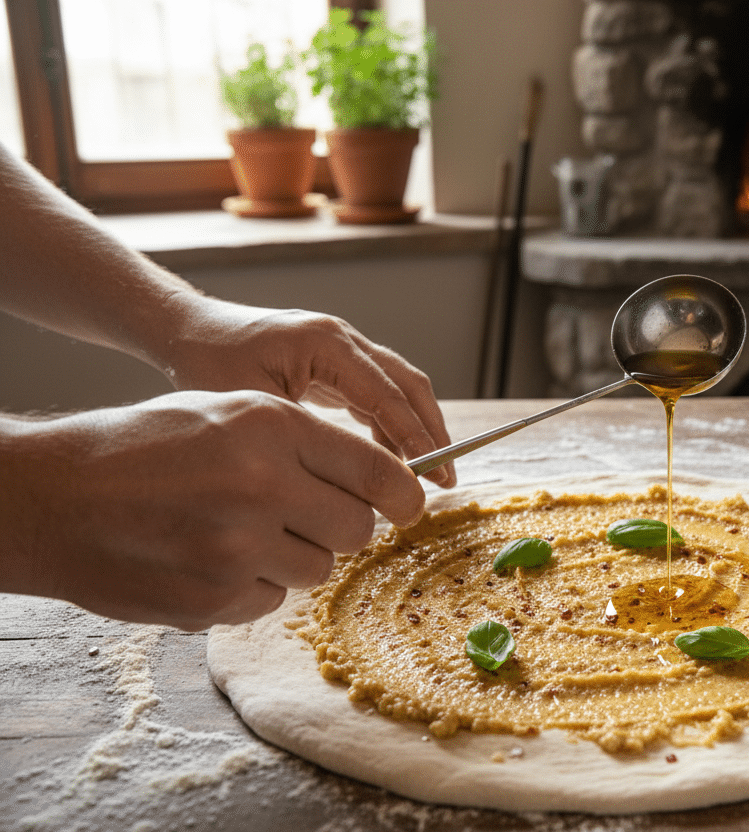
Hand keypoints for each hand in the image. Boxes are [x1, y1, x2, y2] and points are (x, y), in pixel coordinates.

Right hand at [0, 390, 424, 629]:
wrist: (48, 498)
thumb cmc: (141, 447)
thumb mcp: (226, 413)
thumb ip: (306, 441)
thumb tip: (385, 481)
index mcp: (271, 427)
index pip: (378, 472)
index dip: (404, 494)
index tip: (410, 505)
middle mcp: (262, 485)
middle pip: (357, 529)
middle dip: (342, 526)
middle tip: (304, 515)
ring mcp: (237, 548)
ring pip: (318, 569)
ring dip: (293, 557)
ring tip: (238, 532)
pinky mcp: (213, 600)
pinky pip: (270, 601)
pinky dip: (249, 586)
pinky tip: (205, 559)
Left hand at [157, 298, 454, 487]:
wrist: (187, 332)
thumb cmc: (206, 365)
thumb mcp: (251, 407)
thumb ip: (302, 435)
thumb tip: (348, 477)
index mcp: (325, 343)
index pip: (385, 394)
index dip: (415, 437)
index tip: (435, 474)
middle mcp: (342, 340)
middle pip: (408, 385)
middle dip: (432, 432)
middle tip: (447, 479)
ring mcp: (342, 349)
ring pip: (400, 389)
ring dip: (419, 430)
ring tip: (431, 475)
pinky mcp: (336, 364)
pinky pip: (378, 395)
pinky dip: (392, 427)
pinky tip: (392, 463)